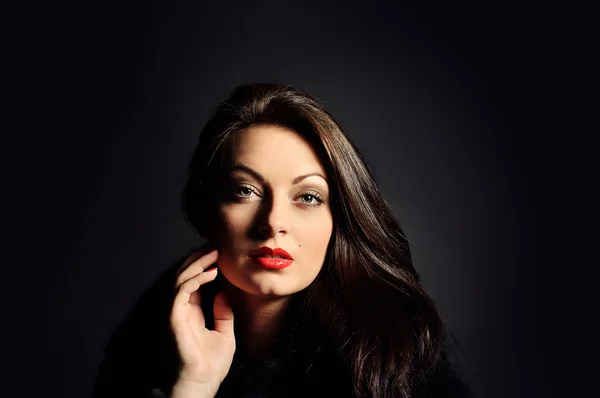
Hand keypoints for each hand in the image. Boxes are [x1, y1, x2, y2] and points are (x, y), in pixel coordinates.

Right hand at [169, 247, 234, 396]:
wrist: (202, 383)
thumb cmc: (211, 364)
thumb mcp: (224, 333)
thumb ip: (223, 313)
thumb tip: (223, 292)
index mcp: (190, 312)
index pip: (193, 282)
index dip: (203, 266)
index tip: (218, 254)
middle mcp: (180, 310)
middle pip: (184, 276)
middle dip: (198, 259)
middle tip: (215, 246)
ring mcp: (175, 313)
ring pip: (180, 279)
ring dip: (197, 264)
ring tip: (213, 253)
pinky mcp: (174, 318)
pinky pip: (181, 291)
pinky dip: (195, 279)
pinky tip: (211, 273)